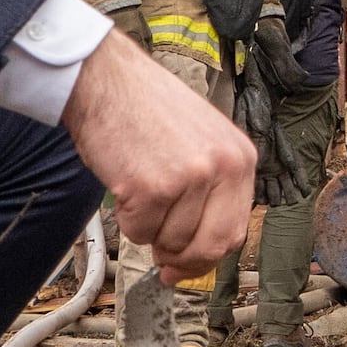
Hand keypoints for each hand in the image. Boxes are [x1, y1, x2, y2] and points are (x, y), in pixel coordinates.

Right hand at [64, 31, 255, 273]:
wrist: (106, 79)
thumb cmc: (146, 108)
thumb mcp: (201, 141)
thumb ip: (211, 189)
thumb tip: (198, 252)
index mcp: (241, 158)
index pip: (236, 231)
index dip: (208, 257)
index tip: (187, 267)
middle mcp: (222, 168)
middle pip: (209, 246)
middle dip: (182, 260)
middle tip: (161, 260)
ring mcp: (189, 178)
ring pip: (170, 241)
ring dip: (148, 229)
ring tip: (138, 190)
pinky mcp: (153, 188)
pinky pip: (139, 232)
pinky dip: (126, 219)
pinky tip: (124, 185)